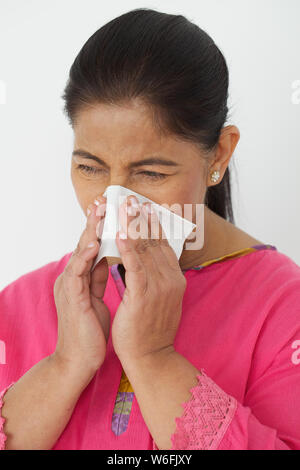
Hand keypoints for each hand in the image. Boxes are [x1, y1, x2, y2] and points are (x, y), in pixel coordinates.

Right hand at [53, 195, 109, 377]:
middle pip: (84, 242)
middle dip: (94, 220)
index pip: (92, 244)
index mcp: (80, 276)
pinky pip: (77, 274)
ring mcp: (69, 287)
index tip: (111, 206)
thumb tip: (106, 257)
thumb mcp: (96, 296)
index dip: (101, 225)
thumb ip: (97, 275)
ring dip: (89, 231)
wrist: (79, 360)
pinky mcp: (71, 299)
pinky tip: (93, 244)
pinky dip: (84, 257)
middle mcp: (72, 277)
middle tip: (103, 198)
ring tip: (98, 211)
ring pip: (79, 252)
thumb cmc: (90, 329)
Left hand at [111, 195, 186, 365]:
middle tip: (131, 198)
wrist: (151, 357)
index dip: (152, 223)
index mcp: (175, 278)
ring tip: (123, 206)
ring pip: (145, 249)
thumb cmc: (150, 328)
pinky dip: (128, 247)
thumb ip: (156, 276)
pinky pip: (135, 266)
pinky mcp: (143, 296)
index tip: (143, 206)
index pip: (163, 244)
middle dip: (141, 217)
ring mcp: (159, 287)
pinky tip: (120, 231)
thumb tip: (148, 257)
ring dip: (133, 225)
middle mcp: (171, 279)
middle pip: (154, 241)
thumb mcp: (159, 298)